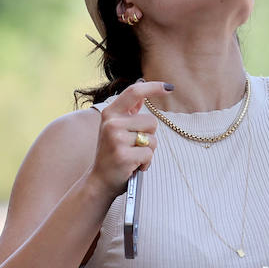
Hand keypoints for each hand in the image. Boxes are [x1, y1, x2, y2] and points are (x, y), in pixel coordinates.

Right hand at [89, 80, 170, 196]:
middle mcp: (112, 123)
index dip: (153, 87)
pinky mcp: (123, 155)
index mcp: (110, 113)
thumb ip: (128, 111)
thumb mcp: (115, 128)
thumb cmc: (112, 153)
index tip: (169, 87)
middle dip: (150, 136)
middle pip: (152, 121)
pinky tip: (134, 166)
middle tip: (134, 146)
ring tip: (133, 156)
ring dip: (148, 150)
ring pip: (153, 139)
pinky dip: (146, 163)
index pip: (134, 92)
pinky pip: (149, 154)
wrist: (99, 180)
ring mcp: (116, 139)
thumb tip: (142, 93)